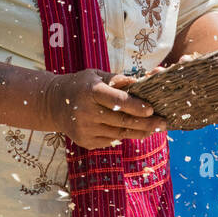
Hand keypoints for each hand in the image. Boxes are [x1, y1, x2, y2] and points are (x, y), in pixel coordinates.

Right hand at [43, 69, 164, 149]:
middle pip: (121, 120)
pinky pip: (110, 140)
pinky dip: (123, 135)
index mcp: (91, 91)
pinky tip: (134, 131)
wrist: (54, 104)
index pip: (116, 100)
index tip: (151, 109)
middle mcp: (87, 112)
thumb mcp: (97, 75)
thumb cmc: (82, 85)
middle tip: (163, 122)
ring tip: (155, 128)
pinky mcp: (85, 141)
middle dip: (145, 123)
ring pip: (119, 133)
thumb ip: (119, 79)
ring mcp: (85, 129)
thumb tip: (143, 81)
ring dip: (139, 132)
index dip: (135, 106)